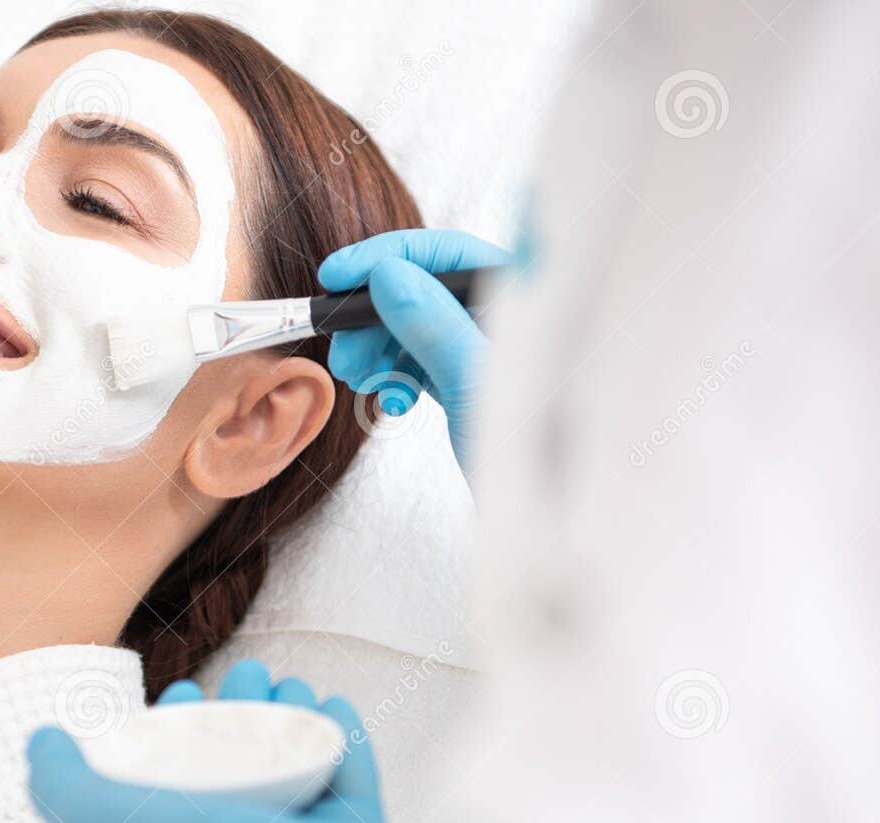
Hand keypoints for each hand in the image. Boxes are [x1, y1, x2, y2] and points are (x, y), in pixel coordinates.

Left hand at [26, 659, 422, 822]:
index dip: (178, 724)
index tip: (183, 689)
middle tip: (249, 672)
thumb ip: (56, 780)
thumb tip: (40, 739)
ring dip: (293, 716)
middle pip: (241, 758)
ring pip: (296, 762)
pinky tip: (333, 706)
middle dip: (242, 707)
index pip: (178, 771)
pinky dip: (344, 737)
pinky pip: (351, 774)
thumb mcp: (93, 822)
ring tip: (292, 682)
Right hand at [318, 227, 528, 469]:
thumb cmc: (530, 456)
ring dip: (380, 349)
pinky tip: (393, 401)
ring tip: (362, 383)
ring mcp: (490, 348)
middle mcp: (510, 315)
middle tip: (343, 353)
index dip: (385, 257)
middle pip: (426, 286)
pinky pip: (426, 359)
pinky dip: (399, 375)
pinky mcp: (475, 378)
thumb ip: (433, 324)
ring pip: (418, 325)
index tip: (334, 276)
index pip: (447, 251)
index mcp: (526, 299)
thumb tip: (388, 275)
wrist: (545, 515)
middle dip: (375, 316)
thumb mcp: (474, 385)